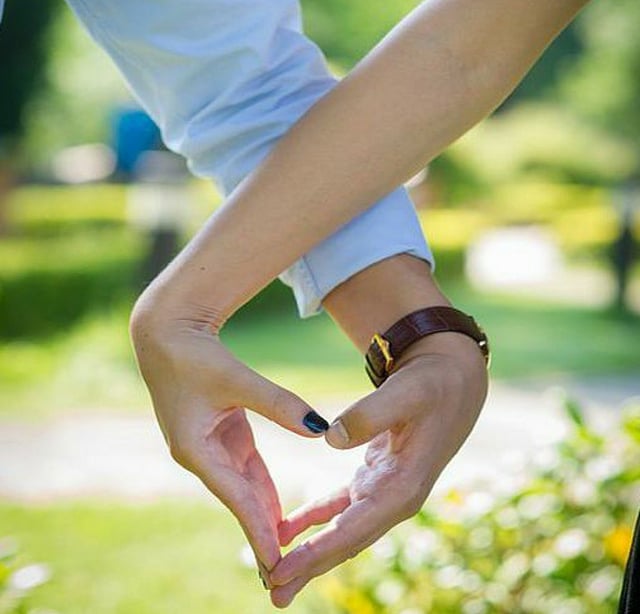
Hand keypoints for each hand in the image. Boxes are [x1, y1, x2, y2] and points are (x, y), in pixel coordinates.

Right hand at [129, 301, 328, 575]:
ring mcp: (210, 446)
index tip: (276, 563)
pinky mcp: (220, 433)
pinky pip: (246, 467)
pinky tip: (278, 511)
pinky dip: (262, 488)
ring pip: (244, 487)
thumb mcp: (237, 379)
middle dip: (261, 533)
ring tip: (284, 551)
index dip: (258, 529)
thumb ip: (278, 404)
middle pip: (238, 500)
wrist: (168, 333)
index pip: (235, 496)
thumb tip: (319, 429)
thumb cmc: (194, 355)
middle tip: (284, 573)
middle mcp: (200, 455)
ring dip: (263, 515)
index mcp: (195, 449)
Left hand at [268, 333, 487, 606]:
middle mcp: (395, 498)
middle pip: (346, 541)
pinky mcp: (375, 479)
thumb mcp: (405, 393)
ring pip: (341, 530)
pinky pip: (339, 506)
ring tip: (276, 575)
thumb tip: (331, 439)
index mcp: (403, 486)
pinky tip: (288, 529)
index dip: (317, 552)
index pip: (353, 529)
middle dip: (309, 568)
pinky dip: (314, 518)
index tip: (281, 571)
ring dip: (310, 552)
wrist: (453, 382)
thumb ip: (370, 414)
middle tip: (271, 592)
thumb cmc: (433, 387)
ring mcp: (385, 491)